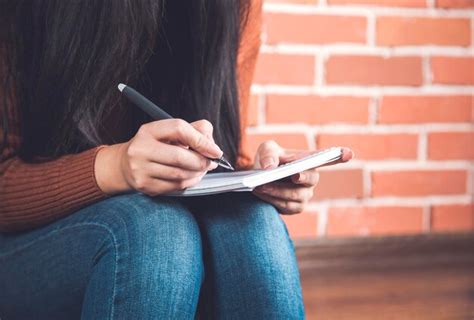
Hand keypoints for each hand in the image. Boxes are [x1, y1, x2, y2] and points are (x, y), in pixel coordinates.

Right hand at [95, 119, 221, 195]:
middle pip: (180, 156)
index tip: (215, 150)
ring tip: (202, 169)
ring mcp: (141, 169)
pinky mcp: (145, 186)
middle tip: (211, 162)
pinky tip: (192, 177)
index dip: (201, 140)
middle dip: (202, 161)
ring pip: (180, 174)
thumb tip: (212, 146)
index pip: (179, 129)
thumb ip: (195, 130)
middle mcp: (141, 149)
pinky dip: (190, 182)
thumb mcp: (170, 132)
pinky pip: (175, 186)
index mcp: (149, 131)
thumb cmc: (155, 146)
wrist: (125, 165)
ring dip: (198, 173)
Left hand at [252, 141, 352, 214]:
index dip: (339, 156)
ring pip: (296, 196)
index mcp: (308, 159)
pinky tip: (260, 193)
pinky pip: (287, 207)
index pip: (327, 157)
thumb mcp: (266, 150)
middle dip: (301, 177)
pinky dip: (272, 200)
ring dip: (277, 191)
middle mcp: (311, 177)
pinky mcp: (295, 207)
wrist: (257, 179)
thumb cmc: (268, 160)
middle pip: (312, 179)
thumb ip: (269, 154)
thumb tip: (270, 168)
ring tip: (260, 186)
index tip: (349, 153)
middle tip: (291, 174)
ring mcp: (305, 194)